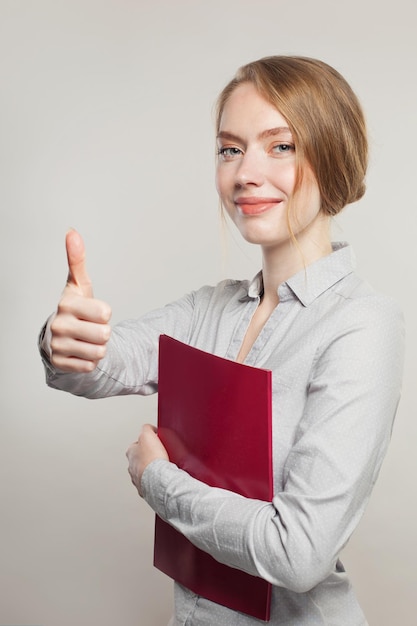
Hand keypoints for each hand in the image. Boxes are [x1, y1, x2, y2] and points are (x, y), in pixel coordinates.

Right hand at [49, 229, 111, 371]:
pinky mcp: (61, 364)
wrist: (56, 338)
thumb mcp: (78, 285)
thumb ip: (77, 260)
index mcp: (67, 304)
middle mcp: (59, 325)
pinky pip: (91, 366)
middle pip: (104, 334)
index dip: (104, 313)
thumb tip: (72, 231)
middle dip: (103, 333)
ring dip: (97, 348)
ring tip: (85, 340)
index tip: (92, 311)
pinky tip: (79, 352)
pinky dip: (89, 361)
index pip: (105, 312)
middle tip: (90, 328)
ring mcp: (58, 346)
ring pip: (99, 352)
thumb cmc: (74, 308)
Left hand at [126, 424, 168, 496]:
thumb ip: (146, 429)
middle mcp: (131, 466)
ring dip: (151, 468)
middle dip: (148, 456)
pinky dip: (155, 479)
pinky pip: (150, 482)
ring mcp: (137, 478)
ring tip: (162, 466)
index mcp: (130, 452)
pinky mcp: (145, 488)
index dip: (146, 441)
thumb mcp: (147, 434)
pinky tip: (163, 476)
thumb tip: (148, 427)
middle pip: (139, 458)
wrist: (159, 478)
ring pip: (144, 471)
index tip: (154, 441)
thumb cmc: (152, 459)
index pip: (136, 443)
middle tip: (158, 454)